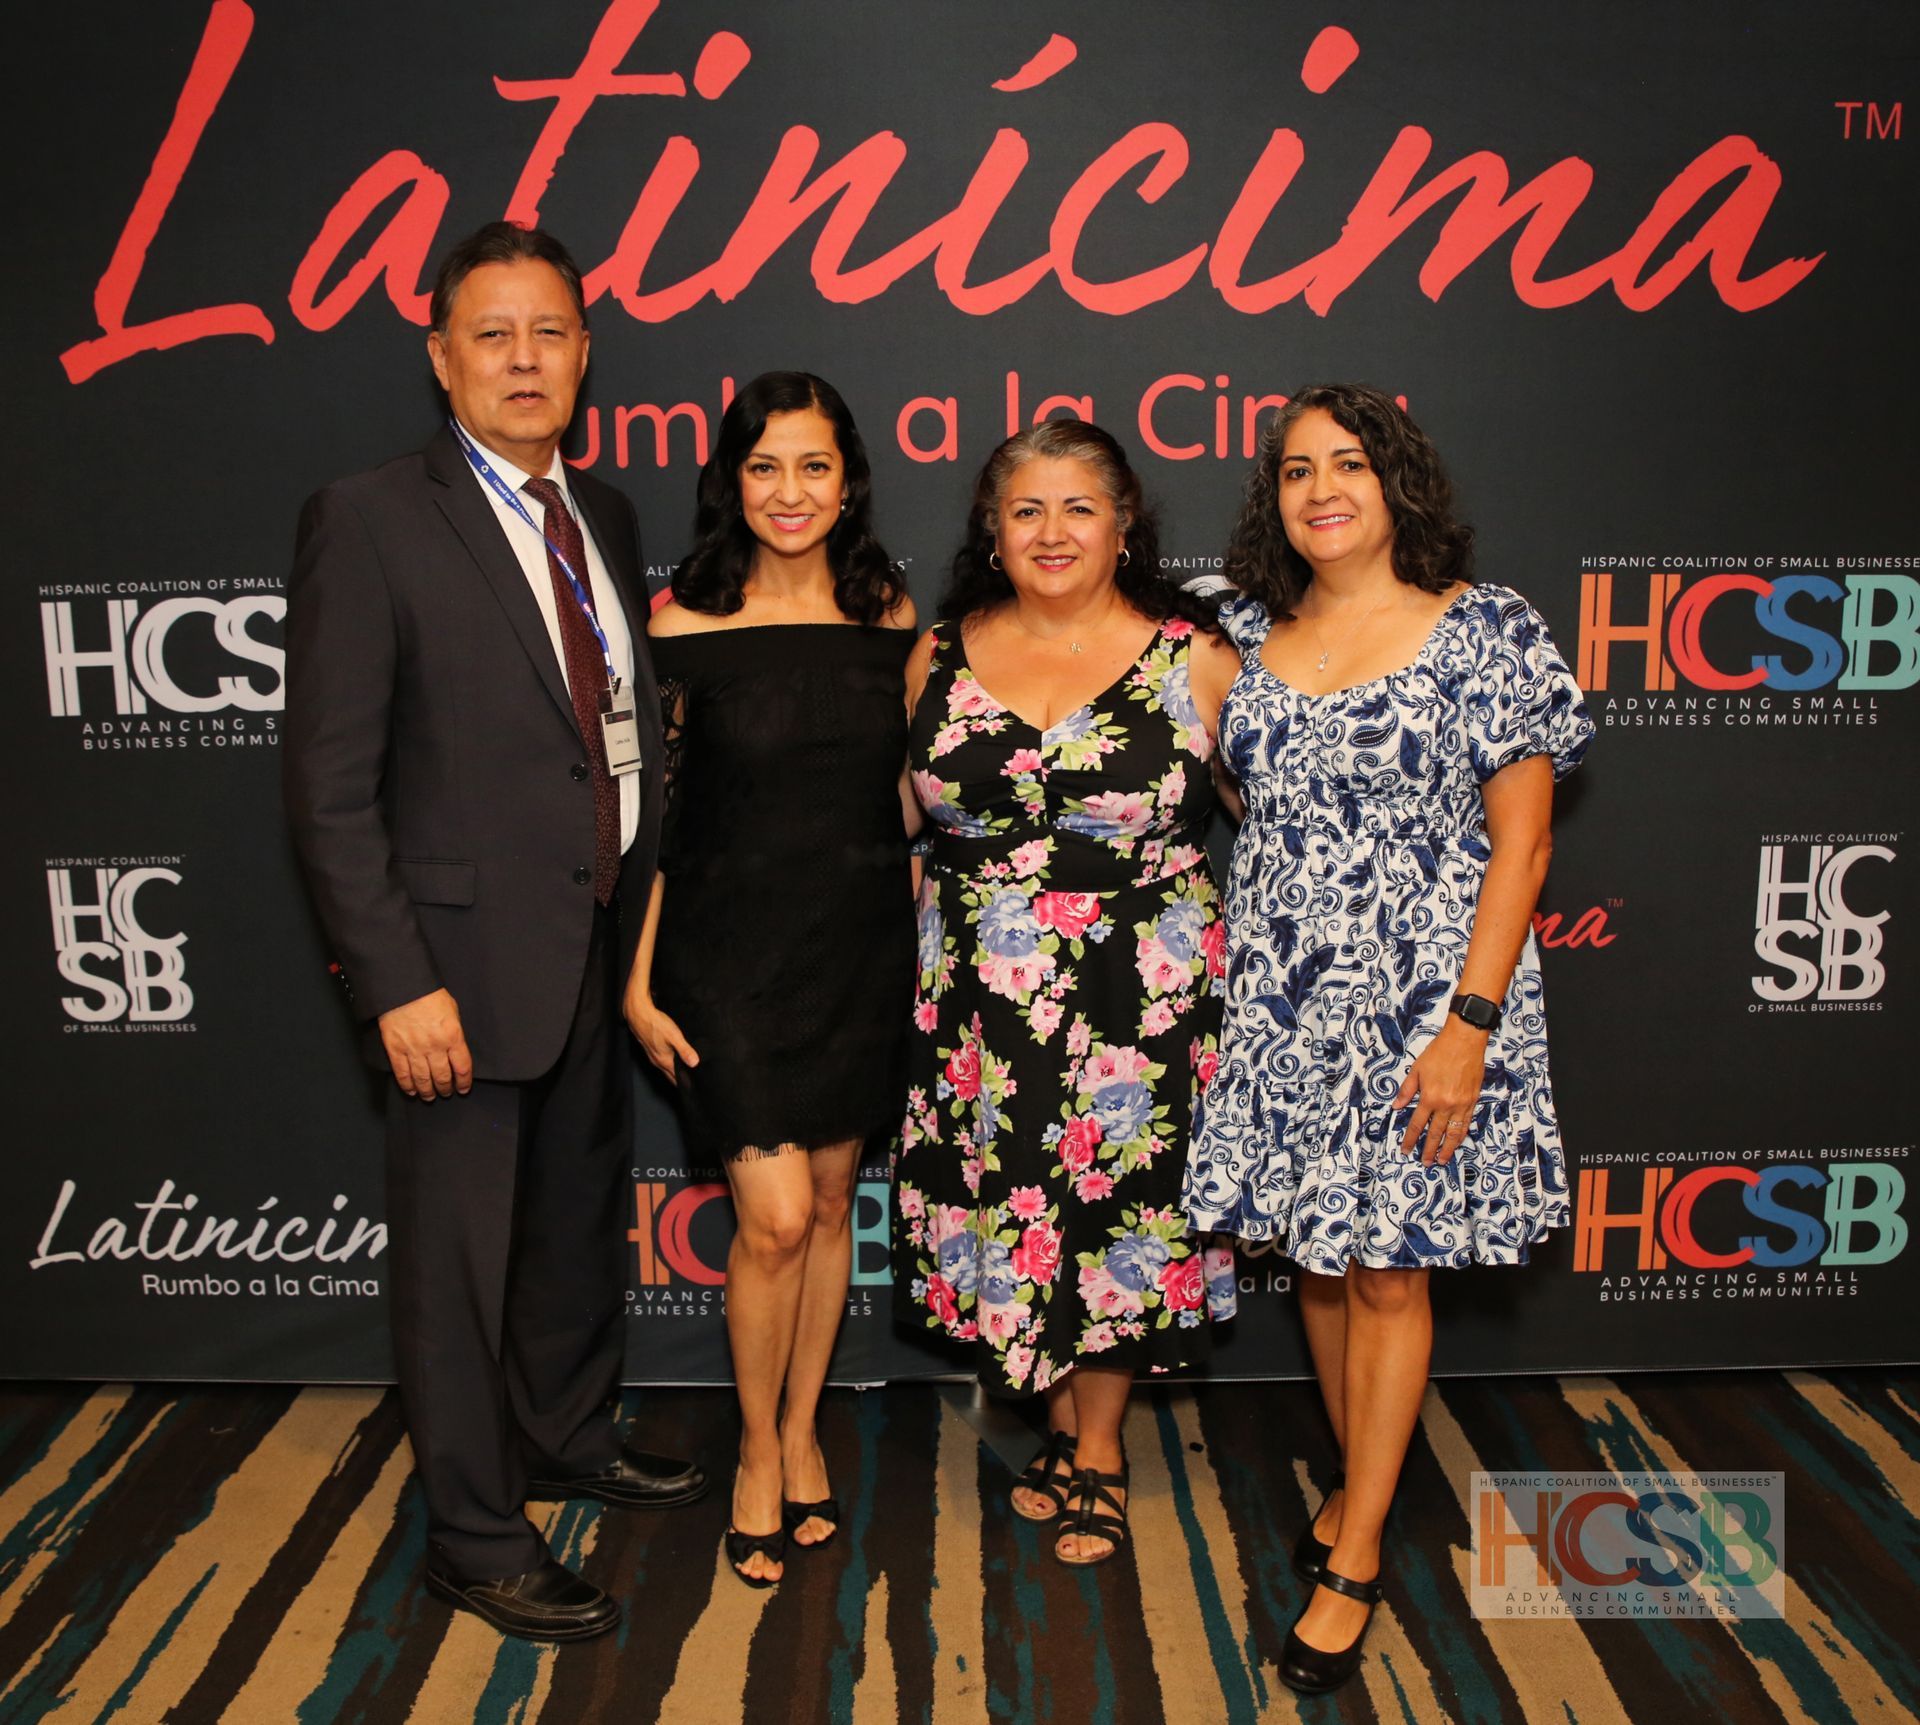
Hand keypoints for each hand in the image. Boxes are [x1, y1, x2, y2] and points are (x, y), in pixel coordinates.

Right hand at [378, 988, 472, 1100]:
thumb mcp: (453, 1011)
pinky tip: (412, 1091)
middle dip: (445, 1088)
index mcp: (452, 1036)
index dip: (464, 1082)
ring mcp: (414, 1050)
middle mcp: (434, 1047)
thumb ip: (454, 1033)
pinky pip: (402, 1074)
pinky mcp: (395, 1050)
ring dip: (427, 1091)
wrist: (403, 987)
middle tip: (446, 1093)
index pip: (462, 1067)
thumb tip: (455, 1049)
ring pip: (423, 1079)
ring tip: (430, 1096)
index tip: (463, 1088)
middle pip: (442, 1077)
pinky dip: (407, 1086)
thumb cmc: (429, 995)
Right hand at [624, 980, 698, 1078]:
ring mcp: (652, 1055)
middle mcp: (657, 1061)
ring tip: (684, 1074)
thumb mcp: (674, 1036)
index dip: (686, 1084)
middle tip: (691, 1084)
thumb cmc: (656, 1024)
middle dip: (680, 1081)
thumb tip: (695, 1063)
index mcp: (664, 1061)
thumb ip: (684, 1050)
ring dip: (674, 1072)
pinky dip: (668, 1064)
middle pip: (670, 1076)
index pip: (677, 1078)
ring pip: (665, 1069)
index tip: (694, 1088)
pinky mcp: (650, 1049)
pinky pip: (661, 1061)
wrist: (638, 1014)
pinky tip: (673, 1059)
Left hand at [1393, 1019, 1486, 1164]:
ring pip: (1454, 1133)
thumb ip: (1407, 1091)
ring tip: (1442, 1160)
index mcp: (1430, 1098)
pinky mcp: (1473, 1101)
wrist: (1464, 1042)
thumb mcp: (1416, 1070)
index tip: (1406, 1150)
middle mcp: (1446, 1105)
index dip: (1411, 1139)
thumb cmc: (1439, 1052)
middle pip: (1436, 1134)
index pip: (1417, 1125)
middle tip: (1425, 1163)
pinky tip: (1457, 1141)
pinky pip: (1466, 1122)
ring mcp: (1462, 1104)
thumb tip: (1396, 1107)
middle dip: (1429, 1150)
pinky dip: (1461, 1134)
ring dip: (1448, 1148)